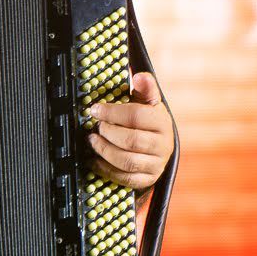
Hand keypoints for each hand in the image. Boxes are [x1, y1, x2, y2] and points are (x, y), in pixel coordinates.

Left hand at [86, 72, 173, 191]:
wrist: (159, 146)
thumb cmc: (149, 121)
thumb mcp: (149, 102)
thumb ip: (145, 87)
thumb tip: (139, 76)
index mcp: (162, 122)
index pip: (137, 116)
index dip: (112, 112)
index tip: (95, 110)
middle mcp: (163, 145)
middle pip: (132, 140)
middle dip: (108, 133)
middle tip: (96, 127)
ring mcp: (157, 164)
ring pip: (127, 161)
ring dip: (105, 150)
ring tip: (93, 141)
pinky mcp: (148, 179)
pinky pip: (125, 178)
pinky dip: (106, 169)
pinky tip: (96, 159)